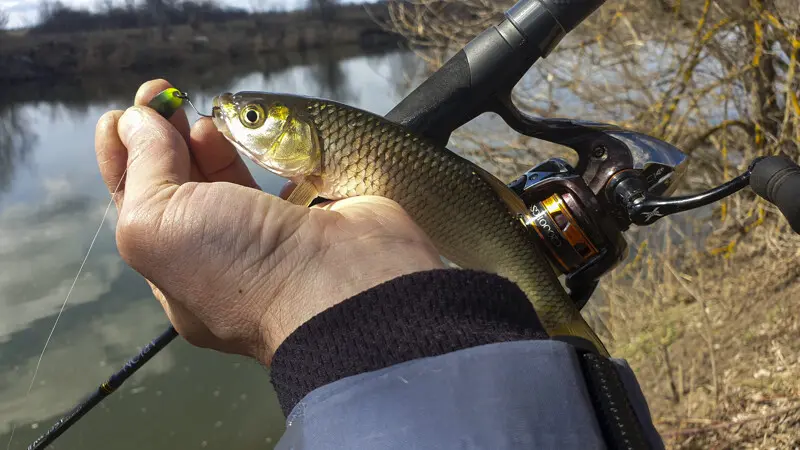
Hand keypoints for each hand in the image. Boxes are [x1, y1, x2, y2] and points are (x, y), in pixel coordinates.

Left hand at [95, 80, 443, 363]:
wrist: (343, 282)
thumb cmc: (240, 265)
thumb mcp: (159, 223)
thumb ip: (142, 168)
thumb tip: (136, 122)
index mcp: (176, 274)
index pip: (139, 208)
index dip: (126, 157)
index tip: (121, 114)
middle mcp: (220, 259)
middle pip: (180, 189)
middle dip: (162, 139)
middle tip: (161, 93)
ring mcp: (267, 237)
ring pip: (224, 181)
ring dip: (204, 140)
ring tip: (197, 110)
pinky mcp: (307, 214)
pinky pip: (272, 176)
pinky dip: (255, 150)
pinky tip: (243, 127)